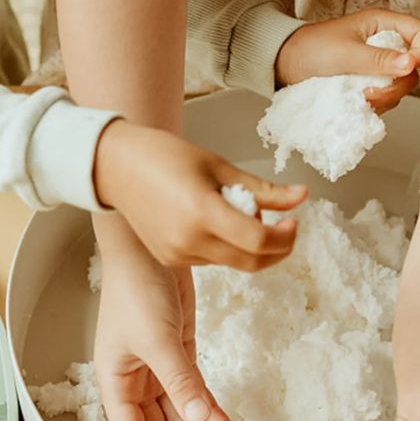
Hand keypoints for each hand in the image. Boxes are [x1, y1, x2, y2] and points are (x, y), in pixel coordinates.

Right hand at [93, 119, 306, 270]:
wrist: (118, 167)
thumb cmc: (165, 157)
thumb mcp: (220, 166)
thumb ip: (263, 190)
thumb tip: (301, 196)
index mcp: (202, 213)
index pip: (259, 241)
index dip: (285, 237)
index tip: (292, 222)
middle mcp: (189, 241)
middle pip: (252, 262)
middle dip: (277, 250)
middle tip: (284, 228)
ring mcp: (178, 254)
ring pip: (233, 263)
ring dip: (250, 246)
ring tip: (238, 212)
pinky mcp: (171, 260)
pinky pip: (213, 261)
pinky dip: (226, 246)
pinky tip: (215, 221)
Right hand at [93, 216, 232, 420]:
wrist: (147, 245)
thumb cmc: (135, 289)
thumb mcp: (157, 340)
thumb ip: (180, 382)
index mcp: (115, 379)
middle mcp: (134, 378)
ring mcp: (158, 365)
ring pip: (179, 412)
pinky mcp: (179, 350)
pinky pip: (194, 389)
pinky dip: (209, 407)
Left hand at [274, 8, 419, 111]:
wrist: (284, 64)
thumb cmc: (310, 49)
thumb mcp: (345, 53)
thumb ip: (378, 59)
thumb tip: (411, 64)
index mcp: (382, 24)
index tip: (407, 69)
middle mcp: (384, 43)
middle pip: (414, 65)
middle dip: (398, 84)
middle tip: (373, 93)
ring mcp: (377, 64)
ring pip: (400, 85)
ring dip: (386, 97)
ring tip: (361, 99)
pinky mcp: (367, 82)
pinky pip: (385, 96)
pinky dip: (376, 103)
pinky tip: (359, 103)